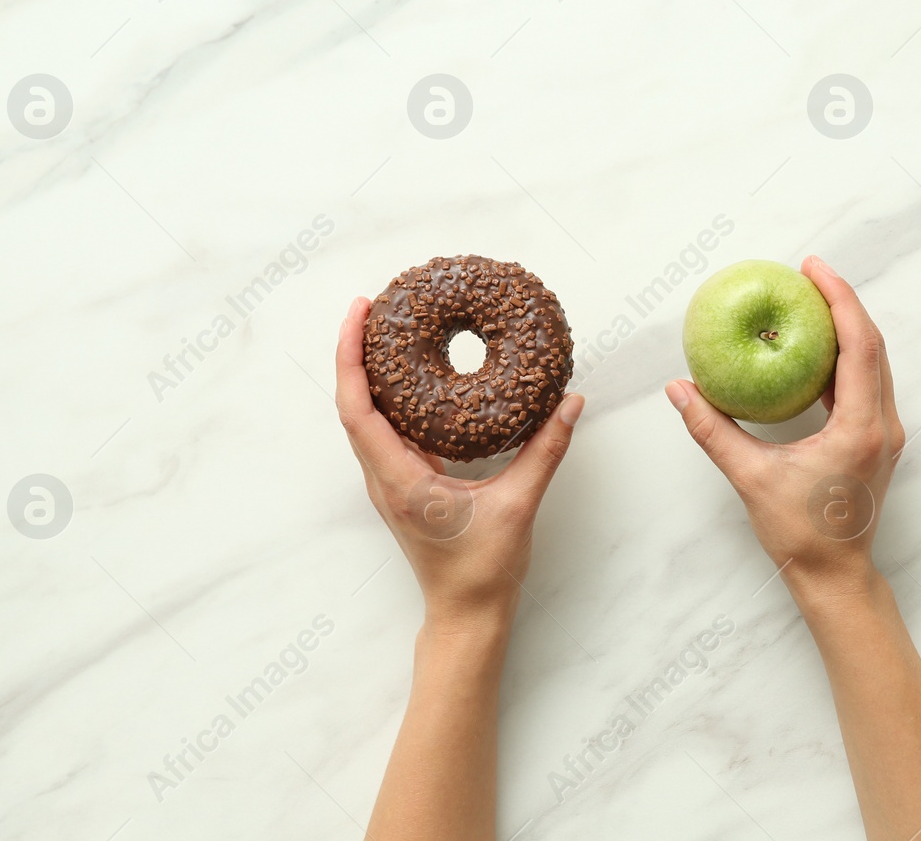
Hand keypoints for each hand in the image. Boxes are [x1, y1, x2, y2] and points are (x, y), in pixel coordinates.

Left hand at [335, 297, 583, 626]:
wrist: (467, 613)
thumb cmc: (483, 570)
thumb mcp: (519, 504)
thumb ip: (545, 450)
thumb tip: (569, 403)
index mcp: (398, 478)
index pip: (357, 406)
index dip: (351, 356)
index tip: (359, 313)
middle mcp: (383, 477)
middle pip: (352, 403)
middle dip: (355, 352)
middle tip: (372, 307)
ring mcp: (390, 482)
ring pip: (364, 418)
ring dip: (367, 374)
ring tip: (384, 332)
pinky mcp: (405, 485)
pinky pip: (384, 432)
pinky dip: (388, 399)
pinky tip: (411, 380)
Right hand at [666, 257, 905, 600]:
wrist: (835, 577)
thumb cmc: (800, 534)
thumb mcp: (751, 478)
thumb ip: (713, 430)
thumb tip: (680, 389)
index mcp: (862, 427)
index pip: (860, 345)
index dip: (839, 299)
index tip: (812, 269)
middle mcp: (883, 425)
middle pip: (873, 345)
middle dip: (843, 303)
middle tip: (808, 274)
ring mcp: (884, 434)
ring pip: (873, 364)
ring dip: (845, 329)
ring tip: (809, 303)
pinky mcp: (875, 442)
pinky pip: (864, 385)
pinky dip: (841, 360)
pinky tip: (810, 351)